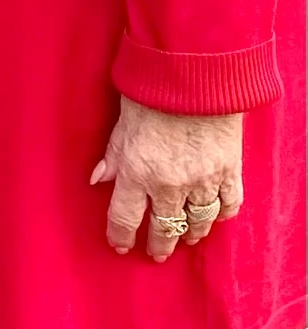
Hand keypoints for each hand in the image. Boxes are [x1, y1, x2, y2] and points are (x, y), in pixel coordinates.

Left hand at [91, 97, 243, 261]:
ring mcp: (203, 181)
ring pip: (197, 222)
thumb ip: (113, 156)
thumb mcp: (122, 124)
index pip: (125, 219)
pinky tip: (215, 218)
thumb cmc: (153, 93)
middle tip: (156, 253)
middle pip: (163, 229)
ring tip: (185, 238)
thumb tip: (99, 180)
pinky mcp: (229, 171)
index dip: (121, 237)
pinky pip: (228, 205)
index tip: (120, 246)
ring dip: (190, 234)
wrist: (198, 75)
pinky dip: (221, 215)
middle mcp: (169, 185)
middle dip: (159, 244)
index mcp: (137, 173)